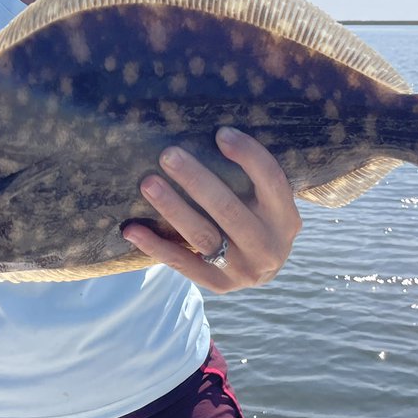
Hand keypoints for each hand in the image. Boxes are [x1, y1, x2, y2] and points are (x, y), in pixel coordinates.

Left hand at [122, 126, 301, 293]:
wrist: (262, 267)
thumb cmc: (256, 216)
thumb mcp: (266, 199)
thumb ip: (248, 173)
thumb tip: (212, 131)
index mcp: (285, 217)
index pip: (271, 180)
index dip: (247, 155)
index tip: (220, 133)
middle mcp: (269, 246)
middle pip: (229, 209)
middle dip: (196, 179)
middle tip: (168, 154)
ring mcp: (244, 270)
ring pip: (203, 236)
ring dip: (173, 208)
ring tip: (148, 184)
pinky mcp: (219, 285)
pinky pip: (182, 264)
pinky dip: (155, 246)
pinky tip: (132, 229)